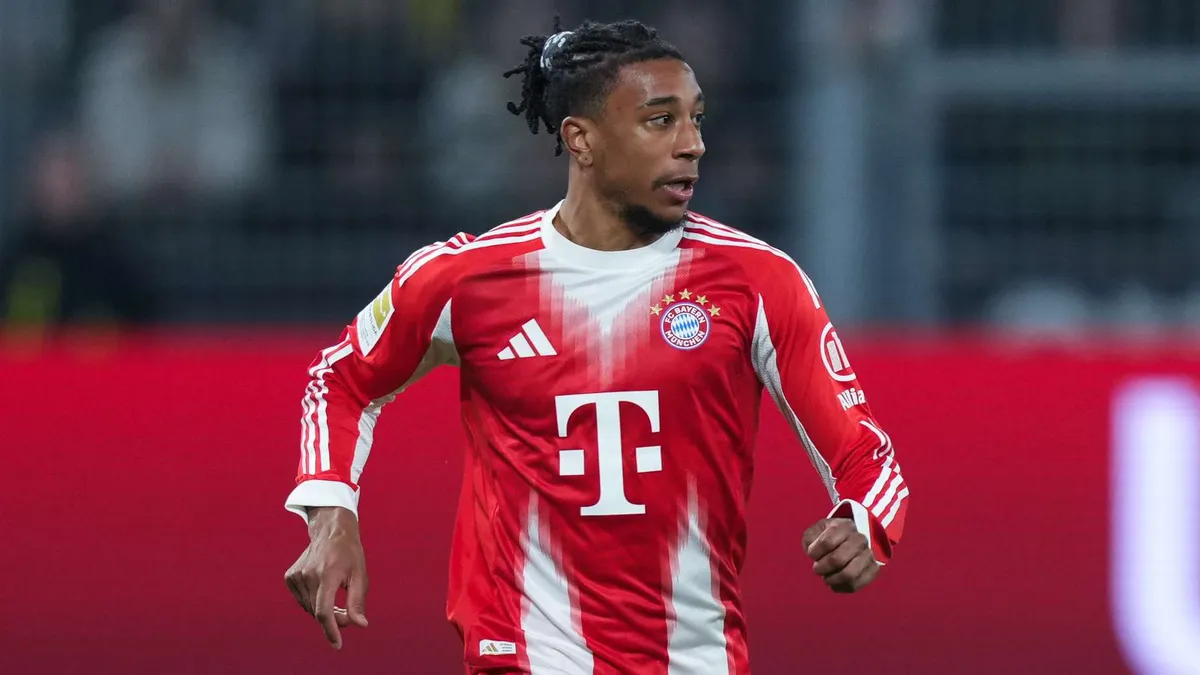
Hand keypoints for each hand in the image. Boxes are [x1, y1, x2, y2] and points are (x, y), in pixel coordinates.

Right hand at [285, 507, 368, 648]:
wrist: (331, 533)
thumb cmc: (349, 554)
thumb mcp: (360, 576)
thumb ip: (357, 602)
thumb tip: (360, 625)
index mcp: (328, 574)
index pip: (325, 611)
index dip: (331, 630)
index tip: (337, 644)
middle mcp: (309, 575)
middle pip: (319, 612)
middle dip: (334, 619)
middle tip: (347, 612)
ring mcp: (297, 576)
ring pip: (310, 609)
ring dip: (323, 611)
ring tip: (336, 597)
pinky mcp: (290, 577)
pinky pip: (302, 601)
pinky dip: (313, 602)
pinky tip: (322, 589)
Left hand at [802, 517, 878, 592]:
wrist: (850, 541)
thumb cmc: (828, 536)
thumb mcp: (817, 531)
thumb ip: (811, 537)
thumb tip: (813, 552)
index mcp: (844, 526)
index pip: (827, 542)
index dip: (815, 552)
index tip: (811, 554)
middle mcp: (860, 539)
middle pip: (838, 559)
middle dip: (822, 567)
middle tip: (817, 569)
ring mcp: (869, 555)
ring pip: (849, 574)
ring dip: (832, 579)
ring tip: (826, 578)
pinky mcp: (873, 570)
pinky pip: (856, 584)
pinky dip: (841, 587)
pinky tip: (834, 584)